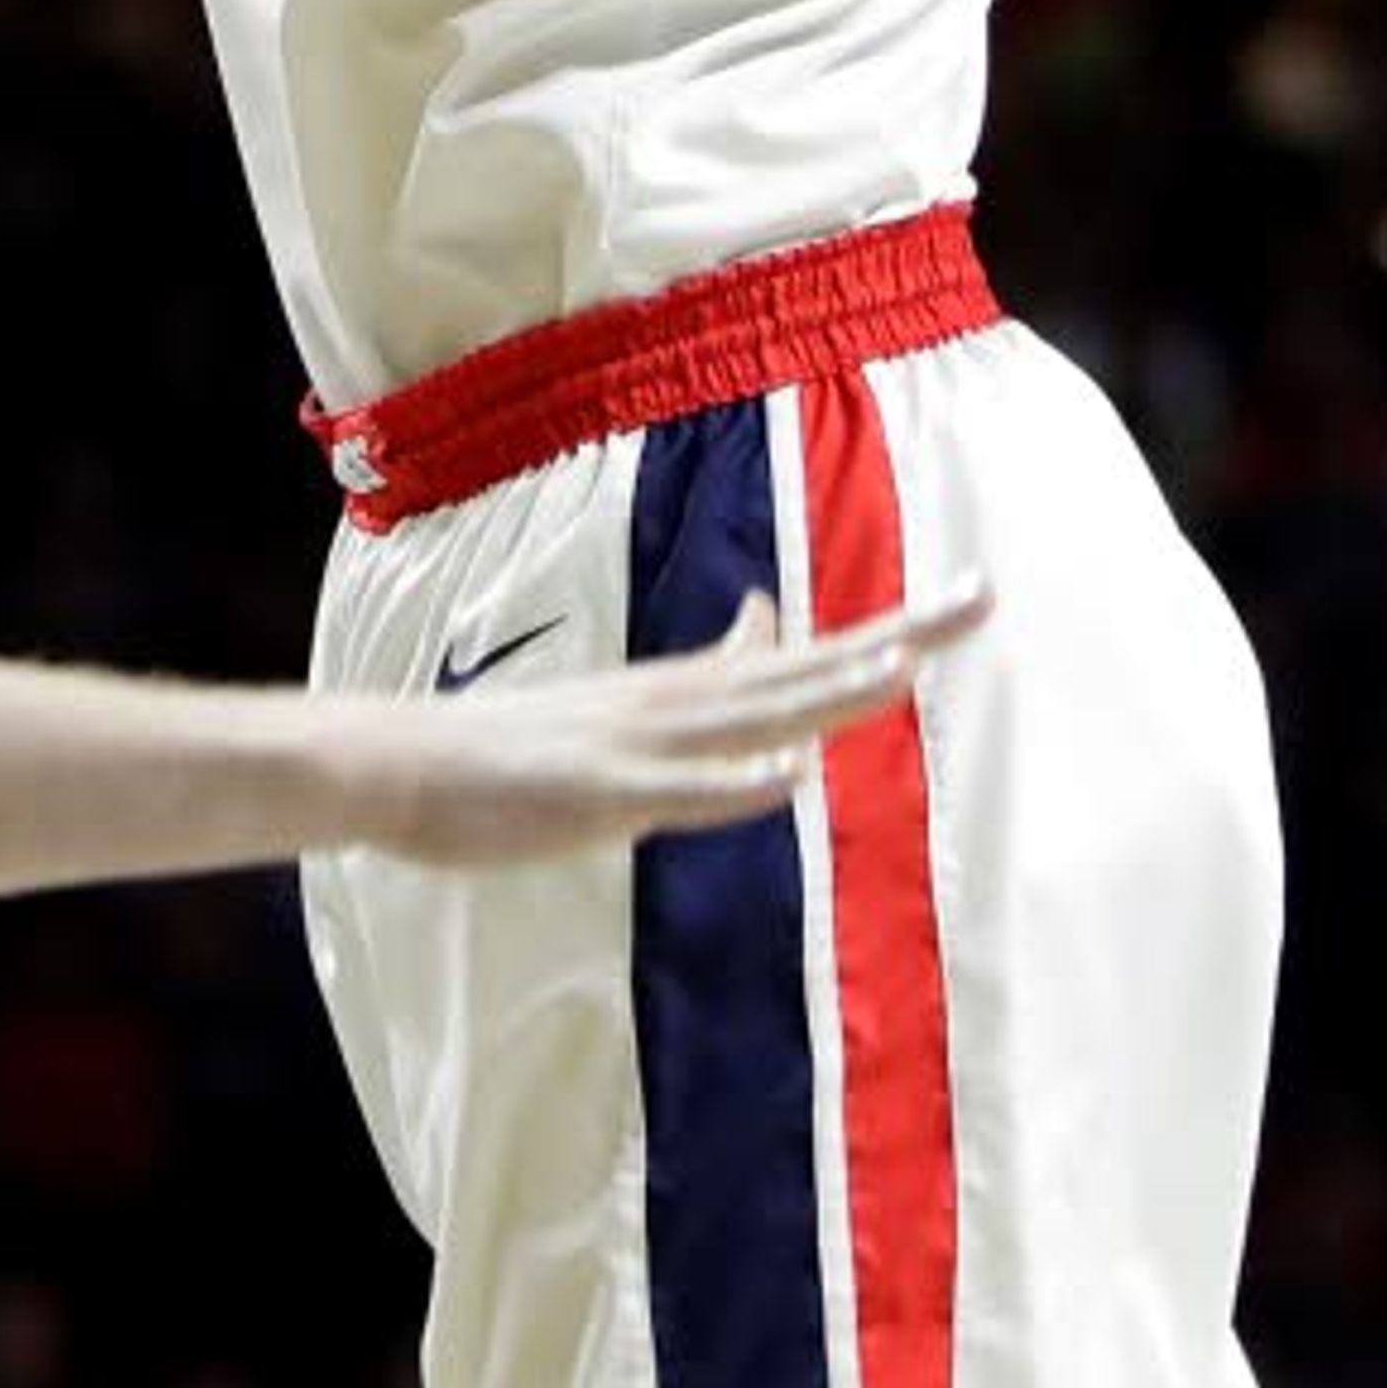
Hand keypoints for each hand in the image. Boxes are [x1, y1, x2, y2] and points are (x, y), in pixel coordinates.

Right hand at [352, 577, 990, 873]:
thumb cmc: (513, 750)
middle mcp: (674, 704)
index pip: (809, 655)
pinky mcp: (597, 791)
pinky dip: (735, 782)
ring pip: (751, 714)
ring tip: (903, 667)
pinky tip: (785, 777)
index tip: (973, 596)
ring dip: (827, 692)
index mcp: (685, 692)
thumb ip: (706, 673)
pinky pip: (678, 790)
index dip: (894, 631)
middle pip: (807, 669)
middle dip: (898, 637)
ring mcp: (637, 745)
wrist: (402, 765)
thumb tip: (769, 619)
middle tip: (984, 597)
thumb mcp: (628, 708)